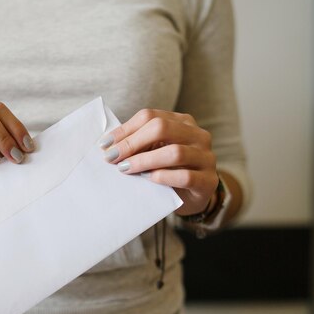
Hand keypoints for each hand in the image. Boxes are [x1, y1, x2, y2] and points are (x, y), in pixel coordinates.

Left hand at [99, 109, 217, 215]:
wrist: (193, 197)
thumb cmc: (168, 172)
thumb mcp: (154, 153)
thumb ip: (138, 145)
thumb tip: (108, 145)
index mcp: (182, 122)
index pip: (150, 116)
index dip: (125, 129)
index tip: (105, 145)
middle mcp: (198, 135)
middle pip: (162, 128)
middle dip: (132, 143)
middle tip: (113, 158)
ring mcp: (206, 157)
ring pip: (174, 152)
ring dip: (144, 160)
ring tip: (126, 169)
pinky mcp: (208, 181)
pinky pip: (185, 176)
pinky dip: (163, 177)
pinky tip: (148, 179)